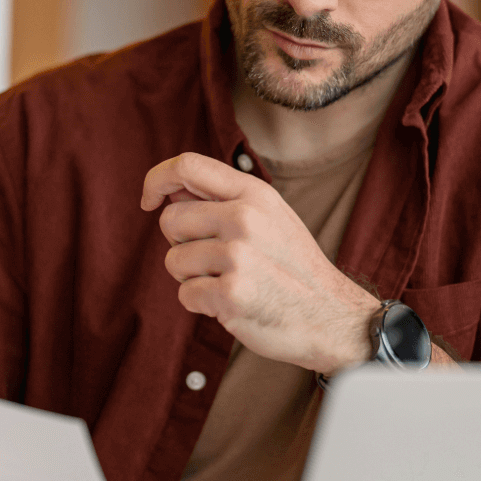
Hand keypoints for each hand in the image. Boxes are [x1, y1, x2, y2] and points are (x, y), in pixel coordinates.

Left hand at [141, 152, 380, 374]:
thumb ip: (223, 199)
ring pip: (173, 260)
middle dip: (181, 243)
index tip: (149, 201)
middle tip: (213, 260)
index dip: (156, 179)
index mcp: (253, 193)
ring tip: (228, 281)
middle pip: (170, 219)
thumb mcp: (270, 216)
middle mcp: (244, 218)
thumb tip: (169, 189)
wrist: (331, 315)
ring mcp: (238, 256)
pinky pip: (185, 295)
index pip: (186, 165)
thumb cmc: (293, 267)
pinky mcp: (232, 294)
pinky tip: (231, 303)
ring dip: (192, 278)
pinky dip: (201, 304)